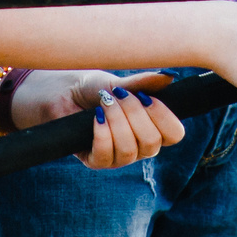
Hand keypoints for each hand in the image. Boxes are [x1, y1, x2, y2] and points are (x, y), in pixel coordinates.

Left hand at [12, 69, 186, 168]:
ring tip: (104, 102)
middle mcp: (139, 146)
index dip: (164, 117)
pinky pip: (106, 154)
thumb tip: (169, 75)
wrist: (61, 94)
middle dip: (134, 114)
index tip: (146, 97)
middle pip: (152, 143)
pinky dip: (102, 132)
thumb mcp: (118, 83)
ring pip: (129, 150)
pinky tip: (95, 117)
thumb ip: (143, 84)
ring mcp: (118, 157)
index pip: (174, 135)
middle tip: (117, 95)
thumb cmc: (93, 89)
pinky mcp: (96, 161)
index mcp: (152, 128)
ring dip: (116, 121)